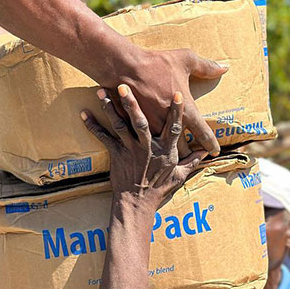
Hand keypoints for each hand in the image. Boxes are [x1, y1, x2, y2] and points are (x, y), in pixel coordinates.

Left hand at [81, 84, 196, 211]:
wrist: (137, 203)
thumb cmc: (158, 189)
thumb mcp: (179, 175)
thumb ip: (192, 161)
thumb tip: (205, 153)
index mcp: (165, 150)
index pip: (172, 127)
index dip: (176, 111)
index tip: (177, 94)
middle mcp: (148, 147)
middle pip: (140, 121)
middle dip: (132, 102)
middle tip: (124, 85)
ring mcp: (130, 150)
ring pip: (120, 125)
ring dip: (110, 108)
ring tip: (101, 91)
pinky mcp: (116, 155)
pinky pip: (103, 138)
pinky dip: (93, 126)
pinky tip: (84, 114)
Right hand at [117, 49, 227, 159]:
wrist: (124, 67)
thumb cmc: (156, 63)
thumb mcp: (185, 60)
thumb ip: (206, 67)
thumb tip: (224, 68)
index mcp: (185, 110)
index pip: (203, 133)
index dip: (210, 143)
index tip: (215, 150)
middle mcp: (169, 123)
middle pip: (183, 148)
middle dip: (188, 154)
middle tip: (193, 157)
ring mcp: (151, 127)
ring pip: (163, 148)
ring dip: (169, 154)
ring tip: (172, 159)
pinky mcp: (135, 127)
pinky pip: (145, 141)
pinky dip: (150, 146)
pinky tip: (151, 149)